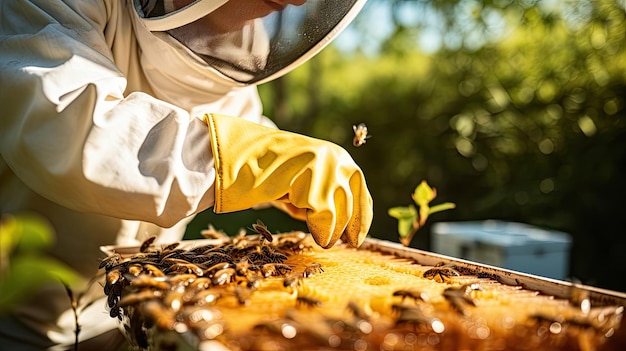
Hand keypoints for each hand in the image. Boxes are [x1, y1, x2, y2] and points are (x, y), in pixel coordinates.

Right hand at [205, 114, 372, 247]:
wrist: (240, 158)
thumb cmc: (269, 176)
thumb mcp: (305, 185)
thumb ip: (325, 199)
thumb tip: (342, 232)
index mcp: (339, 158)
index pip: (360, 193)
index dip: (361, 219)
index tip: (355, 241)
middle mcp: (338, 159)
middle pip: (350, 206)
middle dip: (341, 228)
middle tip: (328, 243)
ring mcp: (327, 167)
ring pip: (338, 213)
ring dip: (327, 231)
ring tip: (313, 232)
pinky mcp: (314, 178)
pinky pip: (324, 216)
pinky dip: (316, 227)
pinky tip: (296, 216)